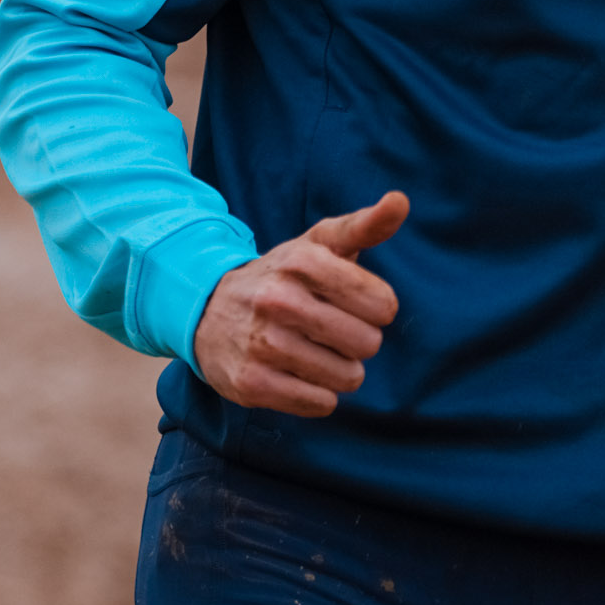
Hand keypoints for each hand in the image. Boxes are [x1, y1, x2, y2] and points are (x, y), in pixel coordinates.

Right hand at [190, 192, 406, 417]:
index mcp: (302, 262)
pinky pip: (320, 403)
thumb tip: (400, 201)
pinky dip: (318, 394)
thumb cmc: (281, 276)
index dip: (378, 309)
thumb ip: (366, 225)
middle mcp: (278, 300)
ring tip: (314, 351)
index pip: (382, 304)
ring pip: (347, 377)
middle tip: (332, 330)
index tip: (356, 304)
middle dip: (359, 341)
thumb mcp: (319, 244)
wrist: (204, 309)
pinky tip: (297, 374)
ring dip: (340, 370)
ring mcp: (261, 344)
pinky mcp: (250, 384)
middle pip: (367, 343)